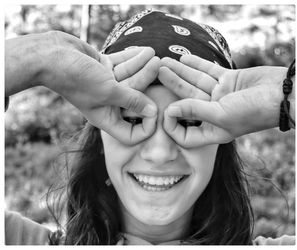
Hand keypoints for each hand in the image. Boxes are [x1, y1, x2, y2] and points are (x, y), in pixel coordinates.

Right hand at [5, 31, 158, 143]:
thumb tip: (153, 112)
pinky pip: (122, 66)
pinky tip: (144, 51)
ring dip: (142, 66)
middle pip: (135, 100)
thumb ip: (132, 101)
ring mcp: (105, 86)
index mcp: (107, 118)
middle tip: (160, 66)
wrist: (51, 55)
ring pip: (130, 79)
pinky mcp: (103, 70)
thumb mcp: (108, 92)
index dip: (146, 127)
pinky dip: (132, 59)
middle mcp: (107, 104)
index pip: (131, 133)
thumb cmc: (76, 78)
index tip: (156, 111)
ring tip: (154, 54)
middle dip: (148, 83)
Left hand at [159, 55, 289, 146]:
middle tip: (156, 72)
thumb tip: (172, 110)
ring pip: (195, 83)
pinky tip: (182, 58)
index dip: (173, 124)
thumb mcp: (221, 115)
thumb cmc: (255, 111)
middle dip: (171, 86)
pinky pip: (208, 72)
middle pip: (186, 100)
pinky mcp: (229, 80)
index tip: (166, 111)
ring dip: (179, 72)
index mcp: (213, 130)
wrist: (283, 94)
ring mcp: (221, 96)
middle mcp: (214, 113)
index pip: (186, 132)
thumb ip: (195, 111)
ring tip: (163, 61)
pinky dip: (196, 65)